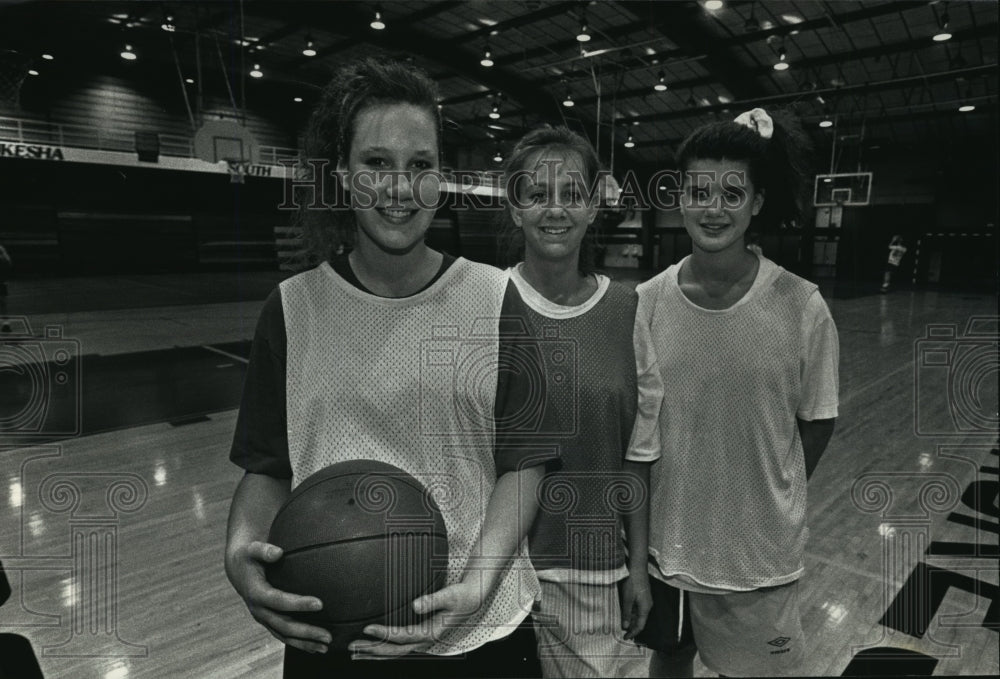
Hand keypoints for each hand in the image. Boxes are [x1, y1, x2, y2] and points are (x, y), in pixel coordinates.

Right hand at [225, 540, 331, 653]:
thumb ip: (264, 550)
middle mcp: (259, 610)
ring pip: (285, 635)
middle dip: (306, 631)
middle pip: (284, 625)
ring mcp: (264, 618)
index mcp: (256, 593)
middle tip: (328, 635)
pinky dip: (299, 643)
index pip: (279, 601)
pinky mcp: (269, 621)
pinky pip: (284, 636)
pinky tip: (315, 647)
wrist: (238, 569)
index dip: (299, 604)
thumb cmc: (249, 557)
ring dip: (305, 642)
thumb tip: (278, 552)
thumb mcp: (252, 550)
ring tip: (326, 646)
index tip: (320, 603)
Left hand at [348, 579, 481, 657]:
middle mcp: (425, 640)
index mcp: (431, 632)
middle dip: (373, 650)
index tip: (367, 628)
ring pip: (395, 652)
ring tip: (356, 652)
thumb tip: (415, 605)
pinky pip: (398, 646)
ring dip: (375, 652)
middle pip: (395, 650)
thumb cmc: (461, 596)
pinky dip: (384, 648)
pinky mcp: (419, 635)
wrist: (472, 599)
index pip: (403, 637)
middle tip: (352, 646)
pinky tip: (372, 646)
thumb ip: (433, 599)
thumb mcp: (450, 595)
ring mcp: (422, 640)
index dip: (384, 634)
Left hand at [620, 570, 651, 639]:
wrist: (637, 567)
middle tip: (623, 633)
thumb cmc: (633, 582)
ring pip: (638, 614)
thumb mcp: (627, 599)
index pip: (640, 625)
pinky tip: (624, 613)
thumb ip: (626, 613)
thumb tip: (625, 626)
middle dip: (632, 627)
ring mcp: (645, 600)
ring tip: (622, 624)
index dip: (633, 633)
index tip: (626, 637)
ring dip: (631, 620)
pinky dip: (631, 613)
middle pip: (640, 621)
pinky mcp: (642, 596)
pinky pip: (637, 608)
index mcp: (645, 608)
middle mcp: (647, 606)